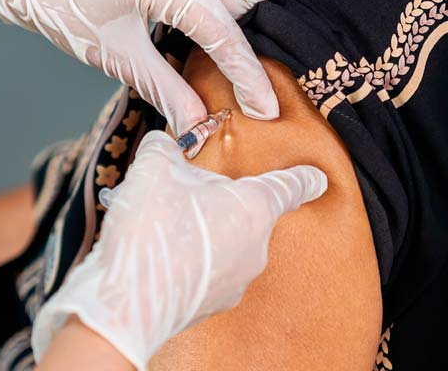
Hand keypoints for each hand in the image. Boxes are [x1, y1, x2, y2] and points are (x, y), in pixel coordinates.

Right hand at [30, 131, 327, 370]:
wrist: (130, 303)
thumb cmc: (150, 232)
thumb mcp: (152, 171)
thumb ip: (164, 148)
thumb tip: (165, 143)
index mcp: (252, 207)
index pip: (289, 186)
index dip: (302, 177)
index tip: (317, 176)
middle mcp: (257, 245)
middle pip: (249, 212)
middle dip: (224, 201)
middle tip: (187, 192)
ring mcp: (240, 279)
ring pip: (230, 242)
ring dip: (208, 231)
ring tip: (166, 227)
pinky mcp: (218, 303)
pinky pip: (214, 270)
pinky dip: (196, 260)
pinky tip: (165, 256)